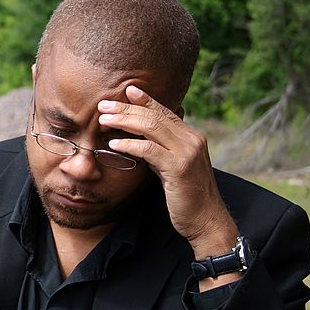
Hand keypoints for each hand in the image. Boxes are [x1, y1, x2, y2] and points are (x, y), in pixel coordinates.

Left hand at [98, 86, 238, 268]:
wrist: (206, 220)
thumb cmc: (186, 196)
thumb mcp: (172, 168)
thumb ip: (160, 151)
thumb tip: (139, 140)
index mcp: (191, 137)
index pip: (165, 111)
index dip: (146, 99)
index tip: (127, 90)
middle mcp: (192, 139)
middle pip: (154, 116)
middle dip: (127, 108)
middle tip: (104, 105)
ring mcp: (187, 152)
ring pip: (151, 127)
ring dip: (124, 122)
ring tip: (103, 121)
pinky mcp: (179, 168)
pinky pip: (149, 150)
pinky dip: (129, 145)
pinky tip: (114, 145)